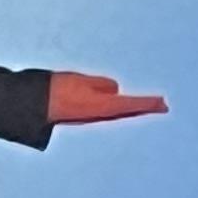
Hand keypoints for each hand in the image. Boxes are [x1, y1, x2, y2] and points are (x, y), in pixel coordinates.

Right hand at [47, 71, 167, 124]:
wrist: (34, 106)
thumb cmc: (56, 90)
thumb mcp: (81, 81)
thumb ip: (99, 84)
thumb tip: (115, 88)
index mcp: (102, 106)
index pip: (131, 104)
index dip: (148, 103)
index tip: (163, 103)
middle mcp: (100, 114)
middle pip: (129, 111)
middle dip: (146, 107)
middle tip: (163, 105)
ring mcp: (92, 116)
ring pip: (120, 112)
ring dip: (135, 108)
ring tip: (149, 105)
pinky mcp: (85, 114)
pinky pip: (109, 111)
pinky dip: (121, 108)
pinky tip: (123, 106)